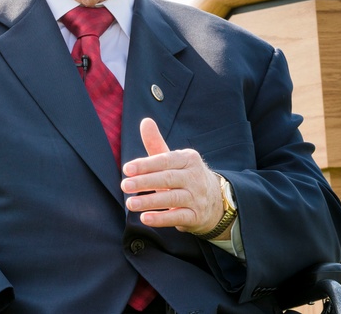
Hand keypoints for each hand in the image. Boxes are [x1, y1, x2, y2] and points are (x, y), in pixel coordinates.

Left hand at [120, 117, 228, 238]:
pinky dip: (161, 218)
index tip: (127, 169)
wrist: (215, 201)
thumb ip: (156, 144)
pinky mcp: (196, 216)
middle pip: (167, 179)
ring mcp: (197, 197)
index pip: (165, 161)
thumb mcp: (173, 160)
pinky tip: (145, 218)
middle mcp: (195, 177)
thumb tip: (145, 121)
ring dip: (150, 202)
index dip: (146, 165)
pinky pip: (177, 217)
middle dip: (145, 182)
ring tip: (130, 203)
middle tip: (124, 186)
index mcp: (188, 159)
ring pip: (172, 199)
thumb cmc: (186, 176)